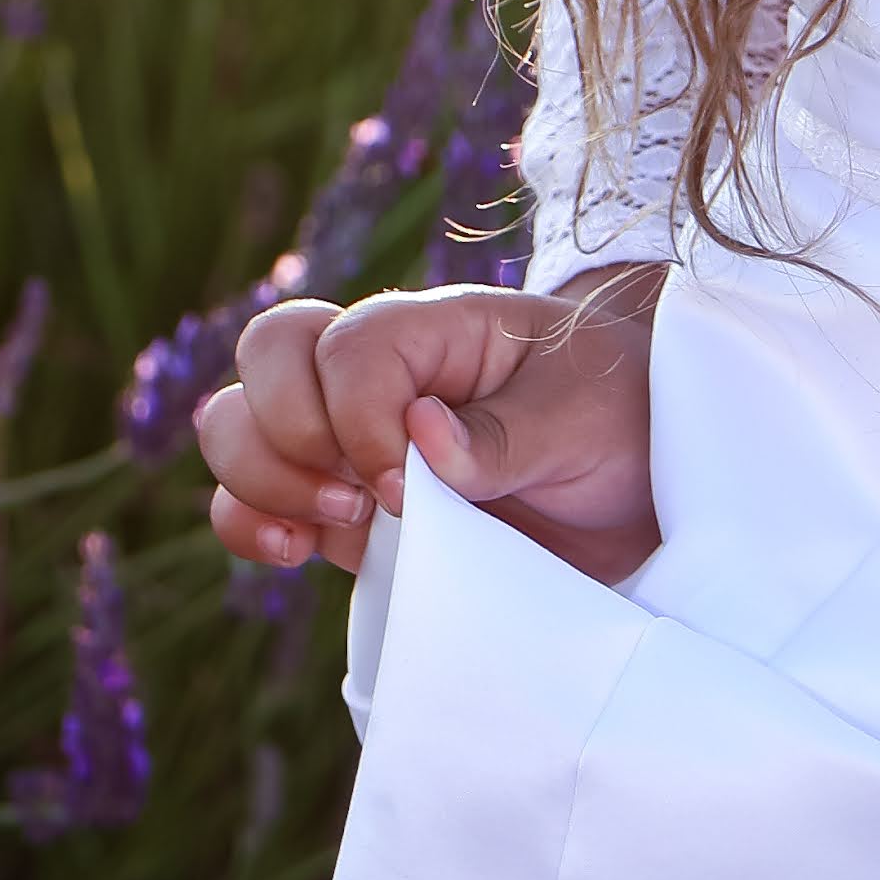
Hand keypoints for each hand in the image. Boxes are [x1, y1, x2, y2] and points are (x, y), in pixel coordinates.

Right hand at [195, 271, 664, 593]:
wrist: (642, 484)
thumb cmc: (621, 419)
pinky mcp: (346, 506)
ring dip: (261, 481)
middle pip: (268, 356)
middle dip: (288, 435)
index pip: (348, 346)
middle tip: (364, 500)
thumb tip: (420, 436)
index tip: (408, 486)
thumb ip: (507, 433)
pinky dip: (249, 524)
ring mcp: (352, 438)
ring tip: (333, 525)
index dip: (358, 420)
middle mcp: (379, 374)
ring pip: (237, 425)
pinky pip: (250, 502)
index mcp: (439, 328)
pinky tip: (295, 551)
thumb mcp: (588, 417)